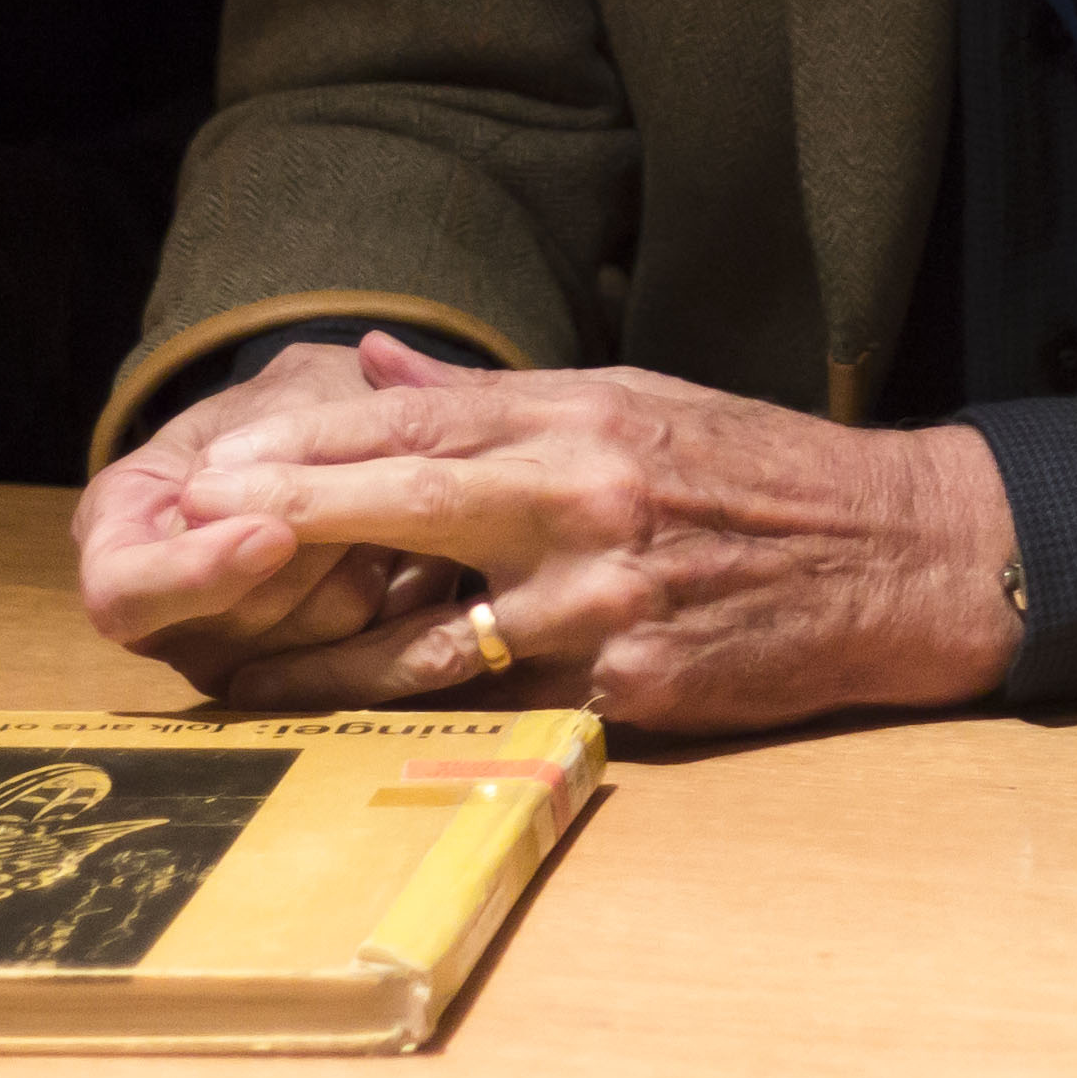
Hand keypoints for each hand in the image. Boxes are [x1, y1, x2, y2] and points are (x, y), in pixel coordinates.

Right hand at [78, 338, 466, 698]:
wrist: (349, 431)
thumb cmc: (299, 403)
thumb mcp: (273, 392)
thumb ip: (257, 436)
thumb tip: (215, 483)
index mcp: (117, 538)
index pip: (122, 596)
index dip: (194, 572)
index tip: (274, 531)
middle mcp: (160, 618)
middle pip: (228, 629)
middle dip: (308, 560)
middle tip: (368, 487)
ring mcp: (228, 658)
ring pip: (304, 650)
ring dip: (358, 570)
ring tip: (387, 504)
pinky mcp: (298, 680)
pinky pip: (364, 664)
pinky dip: (394, 598)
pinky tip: (409, 546)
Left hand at [105, 334, 1023, 730]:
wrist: (893, 555)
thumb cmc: (755, 474)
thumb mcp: (632, 401)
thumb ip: (493, 398)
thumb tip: (370, 365)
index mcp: (582, 417)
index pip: (415, 422)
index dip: (303, 444)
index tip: (213, 459)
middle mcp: (584, 497)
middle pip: (403, 505)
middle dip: (285, 523)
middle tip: (183, 540)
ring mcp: (605, 595)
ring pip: (431, 633)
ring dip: (325, 653)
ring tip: (237, 666)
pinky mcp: (630, 681)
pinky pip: (503, 698)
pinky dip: (426, 705)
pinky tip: (357, 713)